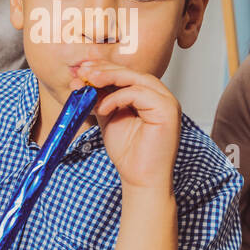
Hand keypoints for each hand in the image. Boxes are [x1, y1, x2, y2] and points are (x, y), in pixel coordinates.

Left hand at [71, 59, 179, 190]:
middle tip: (83, 71)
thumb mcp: (109, 118)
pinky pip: (138, 93)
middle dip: (104, 69)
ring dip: (109, 77)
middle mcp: (160, 95)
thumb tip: (82, 80)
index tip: (82, 70)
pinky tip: (102, 108)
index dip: (103, 69)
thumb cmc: (128, 153)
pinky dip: (117, 98)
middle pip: (131, 72)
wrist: (141, 180)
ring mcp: (166, 102)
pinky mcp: (167, 110)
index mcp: (148, 96)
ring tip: (88, 81)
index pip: (126, 74)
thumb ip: (101, 99)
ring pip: (135, 78)